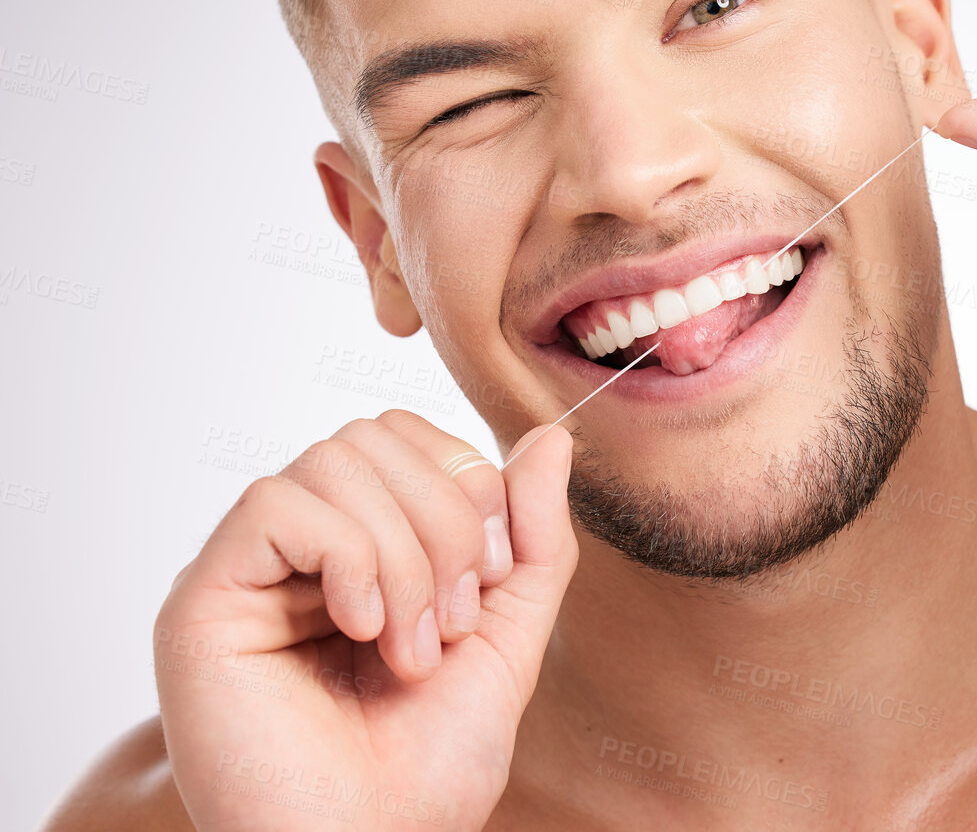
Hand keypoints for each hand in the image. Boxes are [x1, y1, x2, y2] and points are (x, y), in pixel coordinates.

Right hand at [154, 409, 574, 830]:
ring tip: (407, 646)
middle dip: (444, 521)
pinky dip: (345, 557)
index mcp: (363, 542)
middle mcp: (298, 545)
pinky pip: (276, 505)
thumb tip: (551, 438)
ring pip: (333, 461)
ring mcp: (248, 569)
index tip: (489, 581)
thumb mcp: (511, 633)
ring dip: (402, 555)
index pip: (408, 435)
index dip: (466, 484)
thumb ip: (534, 536)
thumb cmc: (427, 763)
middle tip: (450, 623)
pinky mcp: (203, 599)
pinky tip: (357, 628)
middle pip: (374, 435)